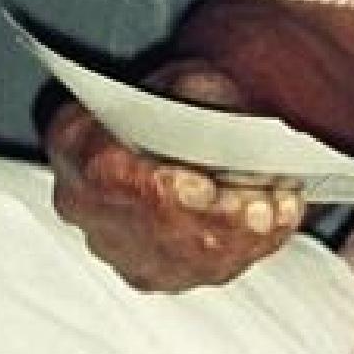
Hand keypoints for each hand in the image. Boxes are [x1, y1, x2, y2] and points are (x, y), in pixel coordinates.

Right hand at [41, 71, 308, 292]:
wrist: (189, 130)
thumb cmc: (181, 106)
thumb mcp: (187, 80)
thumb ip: (194, 94)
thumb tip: (213, 116)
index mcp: (75, 141)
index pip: (103, 175)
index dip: (153, 189)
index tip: (202, 188)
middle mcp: (84, 204)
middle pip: (148, 227)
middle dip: (213, 220)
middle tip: (261, 204)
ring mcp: (117, 246)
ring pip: (180, 257)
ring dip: (239, 237)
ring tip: (278, 210)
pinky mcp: (155, 273)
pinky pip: (203, 271)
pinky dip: (248, 247)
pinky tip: (276, 222)